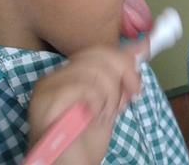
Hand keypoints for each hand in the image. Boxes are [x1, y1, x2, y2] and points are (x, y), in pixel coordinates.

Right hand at [27, 43, 144, 164]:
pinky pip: (83, 88)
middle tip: (124, 102)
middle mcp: (53, 77)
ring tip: (103, 116)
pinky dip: (97, 103)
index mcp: (66, 75)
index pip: (98, 52)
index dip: (123, 64)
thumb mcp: (110, 103)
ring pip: (94, 71)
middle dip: (120, 78)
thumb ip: (122, 75)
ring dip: (109, 97)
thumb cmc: (85, 143)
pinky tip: (92, 118)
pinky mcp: (46, 103)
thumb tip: (143, 46)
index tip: (136, 85)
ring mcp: (47, 89)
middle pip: (98, 56)